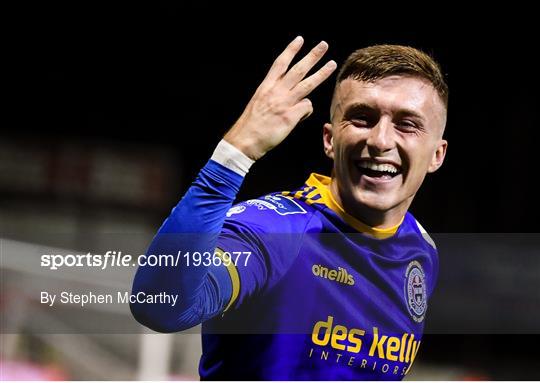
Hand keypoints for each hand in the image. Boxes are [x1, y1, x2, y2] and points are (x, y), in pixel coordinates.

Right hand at [224, 36, 336, 160]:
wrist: (244, 140)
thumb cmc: (251, 125)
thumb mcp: (259, 103)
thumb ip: (275, 97)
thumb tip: (292, 98)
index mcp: (266, 87)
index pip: (280, 63)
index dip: (291, 50)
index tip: (299, 40)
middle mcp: (276, 91)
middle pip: (298, 70)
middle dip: (312, 56)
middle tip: (323, 45)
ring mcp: (284, 103)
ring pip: (307, 84)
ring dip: (321, 73)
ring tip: (332, 64)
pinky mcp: (290, 116)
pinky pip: (306, 107)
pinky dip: (306, 111)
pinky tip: (298, 117)